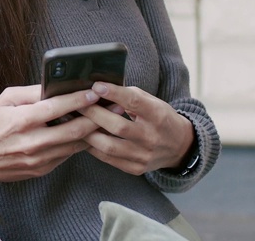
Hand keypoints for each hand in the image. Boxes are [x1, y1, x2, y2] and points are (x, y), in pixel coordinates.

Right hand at [0, 84, 99, 182]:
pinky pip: (66, 155)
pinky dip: (78, 143)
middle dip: (97, 118)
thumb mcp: (5, 100)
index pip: (56, 108)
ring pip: (74, 145)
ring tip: (107, 120)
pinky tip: (87, 133)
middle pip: (73, 130)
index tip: (94, 91)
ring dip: (93, 132)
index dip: (78, 99)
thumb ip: (31, 92)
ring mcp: (38, 159)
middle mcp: (33, 142)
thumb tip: (54, 85)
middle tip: (113, 108)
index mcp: (22, 121)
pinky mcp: (42, 169)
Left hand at [77, 82, 193, 175]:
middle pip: (118, 126)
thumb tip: (99, 89)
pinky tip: (83, 137)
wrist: (179, 146)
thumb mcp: (152, 102)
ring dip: (88, 133)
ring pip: (109, 146)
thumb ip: (129, 96)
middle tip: (76, 104)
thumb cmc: (160, 118)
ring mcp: (144, 156)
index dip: (114, 93)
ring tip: (75, 122)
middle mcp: (151, 137)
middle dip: (93, 113)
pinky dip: (93, 147)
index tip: (96, 86)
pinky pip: (108, 159)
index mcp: (158, 115)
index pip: (134, 102)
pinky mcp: (136, 168)